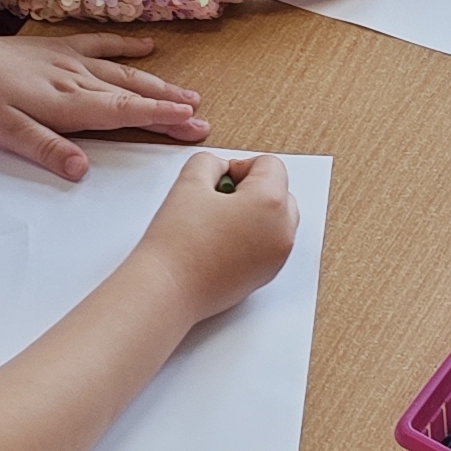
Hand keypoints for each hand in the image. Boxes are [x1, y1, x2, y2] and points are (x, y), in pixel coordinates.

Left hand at [0, 27, 204, 180]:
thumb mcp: (5, 133)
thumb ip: (46, 150)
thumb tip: (82, 171)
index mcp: (67, 104)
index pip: (123, 112)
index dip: (160, 118)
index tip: (193, 124)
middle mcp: (76, 80)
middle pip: (132, 94)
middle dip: (169, 107)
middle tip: (203, 120)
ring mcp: (69, 62)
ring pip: (123, 73)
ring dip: (157, 84)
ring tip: (188, 95)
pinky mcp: (57, 49)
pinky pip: (99, 46)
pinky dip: (125, 46)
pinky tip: (146, 48)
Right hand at [135, 147, 294, 318]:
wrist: (168, 289)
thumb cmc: (178, 242)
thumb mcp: (190, 182)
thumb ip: (210, 162)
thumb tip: (222, 168)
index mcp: (271, 203)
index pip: (271, 165)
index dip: (241, 166)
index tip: (218, 181)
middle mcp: (283, 231)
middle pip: (281, 191)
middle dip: (252, 189)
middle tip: (218, 200)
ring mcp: (278, 257)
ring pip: (277, 219)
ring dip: (255, 213)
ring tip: (219, 222)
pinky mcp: (267, 275)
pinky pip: (270, 244)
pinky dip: (253, 236)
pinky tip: (221, 242)